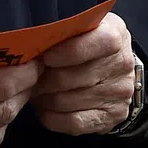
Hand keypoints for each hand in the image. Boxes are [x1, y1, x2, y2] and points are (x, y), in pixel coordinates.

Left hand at [31, 13, 135, 135]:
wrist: (117, 65)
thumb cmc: (89, 40)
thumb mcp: (83, 24)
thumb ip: (64, 28)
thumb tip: (31, 41)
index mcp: (114, 34)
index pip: (91, 44)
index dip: (64, 52)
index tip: (43, 56)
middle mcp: (121, 64)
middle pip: (70, 77)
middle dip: (42, 79)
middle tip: (26, 77)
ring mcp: (119, 92)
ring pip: (67, 101)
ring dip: (44, 98)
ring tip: (33, 90)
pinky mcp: (113, 116)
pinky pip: (75, 123)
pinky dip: (53, 118)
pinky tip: (44, 109)